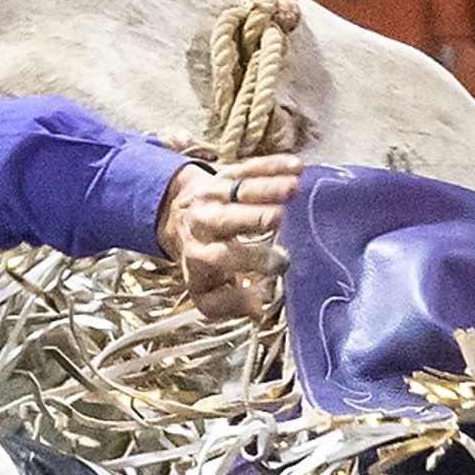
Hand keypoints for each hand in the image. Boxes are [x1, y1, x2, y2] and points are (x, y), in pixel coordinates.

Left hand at [157, 154, 298, 322]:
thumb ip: (231, 304)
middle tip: (278, 218)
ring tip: (294, 188)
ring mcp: (213, 194)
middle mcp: (203, 221)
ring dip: (268, 186)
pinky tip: (297, 167)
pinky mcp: (224, 174)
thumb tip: (259, 310)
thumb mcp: (207, 292)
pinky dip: (272, 165)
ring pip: (239, 188)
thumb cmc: (203, 262)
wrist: (177, 217)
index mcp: (200, 254)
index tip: (280, 263)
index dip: (251, 259)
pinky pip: (248, 167)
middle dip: (252, 216)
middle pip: (227, 218)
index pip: (224, 256)